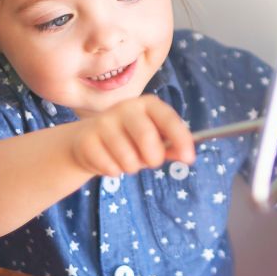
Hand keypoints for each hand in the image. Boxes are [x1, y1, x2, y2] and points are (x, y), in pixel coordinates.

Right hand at [69, 95, 194, 176]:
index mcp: (147, 104)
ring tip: (127, 160)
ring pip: (128, 158)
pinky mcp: (87, 140)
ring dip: (132, 167)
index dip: (180, 138)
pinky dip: (115, 171)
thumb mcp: (153, 139)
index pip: (168, 118)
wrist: (87, 141)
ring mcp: (103, 122)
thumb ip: (171, 146)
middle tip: (151, 161)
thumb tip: (187, 155)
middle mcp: (125, 108)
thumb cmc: (129, 139)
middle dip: (153, 157)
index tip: (189, 158)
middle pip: (146, 137)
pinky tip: (109, 161)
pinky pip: (110, 167)